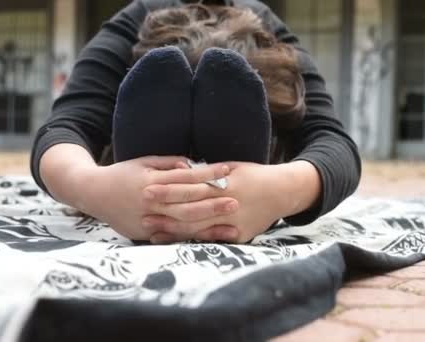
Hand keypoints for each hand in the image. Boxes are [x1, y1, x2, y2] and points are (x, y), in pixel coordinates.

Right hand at [77, 156, 234, 240]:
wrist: (92, 194)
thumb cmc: (121, 174)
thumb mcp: (143, 162)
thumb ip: (168, 164)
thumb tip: (191, 164)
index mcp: (151, 181)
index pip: (185, 177)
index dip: (207, 173)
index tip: (227, 170)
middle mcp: (150, 202)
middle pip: (187, 203)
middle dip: (213, 202)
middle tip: (235, 200)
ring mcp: (148, 220)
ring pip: (183, 223)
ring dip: (208, 224)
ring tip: (231, 224)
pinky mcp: (145, 235)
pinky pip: (173, 237)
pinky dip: (193, 238)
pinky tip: (211, 238)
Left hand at [144, 162, 290, 243]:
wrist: (283, 192)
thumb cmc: (254, 175)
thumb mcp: (233, 167)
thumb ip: (209, 173)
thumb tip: (182, 170)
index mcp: (225, 182)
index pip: (191, 186)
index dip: (168, 188)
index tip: (147, 188)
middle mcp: (228, 203)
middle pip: (190, 208)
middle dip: (164, 209)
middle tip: (141, 209)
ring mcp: (234, 222)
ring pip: (197, 227)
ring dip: (171, 228)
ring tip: (149, 228)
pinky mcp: (239, 235)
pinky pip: (210, 239)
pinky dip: (190, 240)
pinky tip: (172, 240)